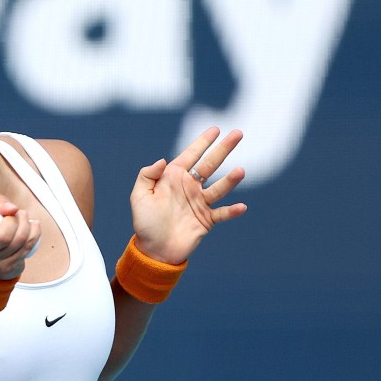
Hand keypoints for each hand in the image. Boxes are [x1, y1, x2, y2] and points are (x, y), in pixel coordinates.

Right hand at [0, 195, 39, 279]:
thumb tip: (12, 209)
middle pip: (2, 238)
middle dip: (14, 220)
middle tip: (14, 213)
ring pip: (18, 241)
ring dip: (26, 223)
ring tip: (23, 216)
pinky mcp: (7, 268)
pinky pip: (27, 247)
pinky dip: (34, 232)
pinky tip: (32, 225)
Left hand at [130, 127, 246, 263]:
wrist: (154, 250)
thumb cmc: (145, 223)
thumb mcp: (139, 197)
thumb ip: (147, 176)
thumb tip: (162, 160)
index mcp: (173, 178)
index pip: (190, 155)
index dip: (202, 142)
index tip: (216, 129)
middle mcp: (189, 187)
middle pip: (210, 164)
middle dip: (223, 149)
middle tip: (238, 133)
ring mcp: (200, 203)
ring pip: (219, 187)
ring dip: (230, 180)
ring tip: (240, 171)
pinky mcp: (207, 220)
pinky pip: (222, 213)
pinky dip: (232, 211)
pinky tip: (241, 206)